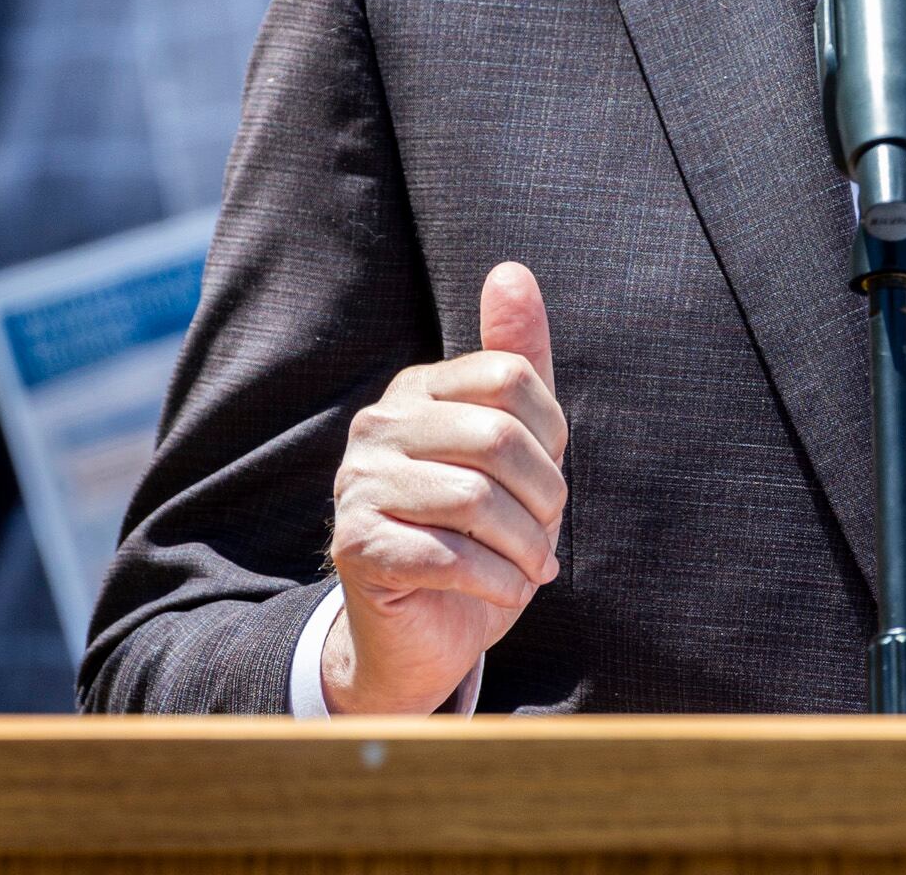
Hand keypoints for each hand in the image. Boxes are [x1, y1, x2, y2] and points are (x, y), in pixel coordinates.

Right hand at [321, 261, 564, 712]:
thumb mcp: (511, 448)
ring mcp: (358, 483)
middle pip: (499, 436)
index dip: (552, 438)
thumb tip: (511, 270)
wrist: (419, 635)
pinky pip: (450, 556)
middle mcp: (378, 425)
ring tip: (528, 568)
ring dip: (524, 548)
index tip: (547, 484)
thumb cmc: (475, 536)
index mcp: (417, 389)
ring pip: (477, 499)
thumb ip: (516, 360)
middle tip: (544, 537)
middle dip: (543, 499)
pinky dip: (497, 582)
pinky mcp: (354, 545)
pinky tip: (503, 592)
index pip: (513, 377)